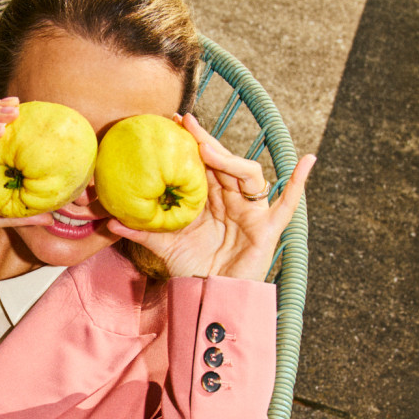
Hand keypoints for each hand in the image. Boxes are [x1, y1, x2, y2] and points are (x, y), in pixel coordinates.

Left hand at [106, 113, 315, 281]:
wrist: (213, 296)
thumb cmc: (193, 269)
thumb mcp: (165, 246)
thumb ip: (142, 231)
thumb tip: (110, 222)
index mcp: (209, 198)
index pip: (202, 163)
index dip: (191, 143)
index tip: (171, 122)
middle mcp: (231, 199)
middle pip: (223, 163)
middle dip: (206, 142)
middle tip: (186, 122)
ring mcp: (251, 211)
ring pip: (248, 175)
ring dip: (230, 160)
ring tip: (209, 150)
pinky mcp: (268, 228)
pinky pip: (288, 203)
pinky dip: (298, 183)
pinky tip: (308, 160)